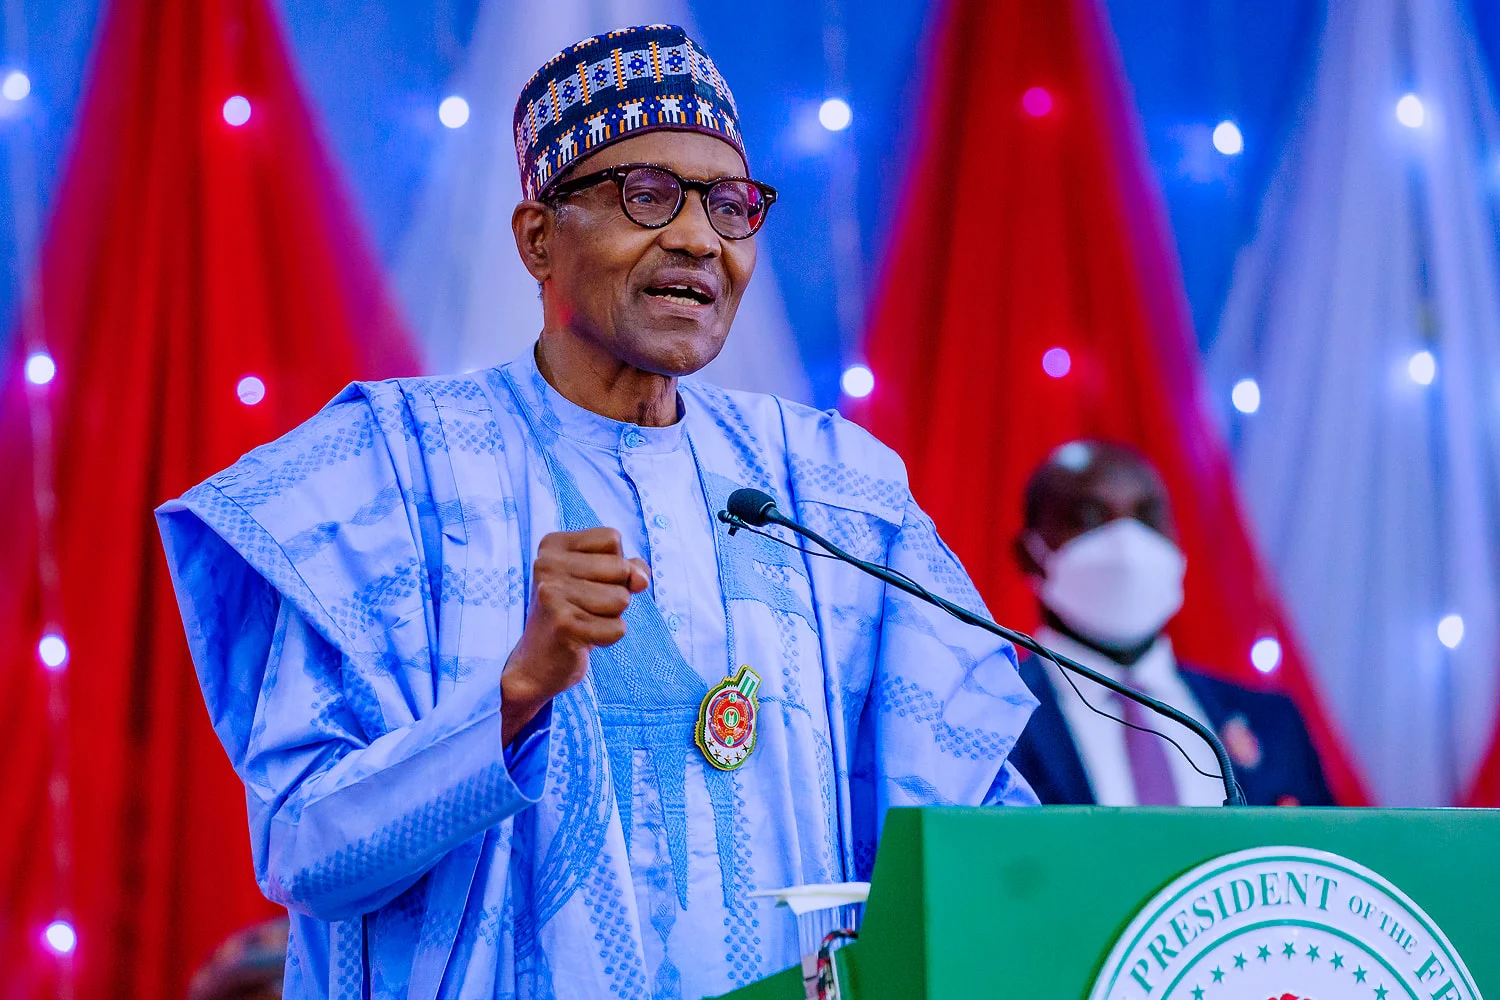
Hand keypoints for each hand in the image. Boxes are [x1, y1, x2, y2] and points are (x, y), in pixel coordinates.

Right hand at [500, 528, 649, 744]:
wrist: (539, 660)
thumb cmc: (575, 610)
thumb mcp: (602, 579)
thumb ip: (630, 568)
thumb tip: (641, 580)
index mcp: (552, 545)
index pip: (612, 539)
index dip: (615, 563)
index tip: (589, 581)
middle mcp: (546, 564)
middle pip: (620, 568)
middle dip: (616, 592)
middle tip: (586, 606)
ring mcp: (551, 594)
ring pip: (621, 599)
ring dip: (612, 616)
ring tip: (585, 621)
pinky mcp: (563, 625)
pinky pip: (617, 628)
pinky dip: (608, 637)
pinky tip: (583, 638)